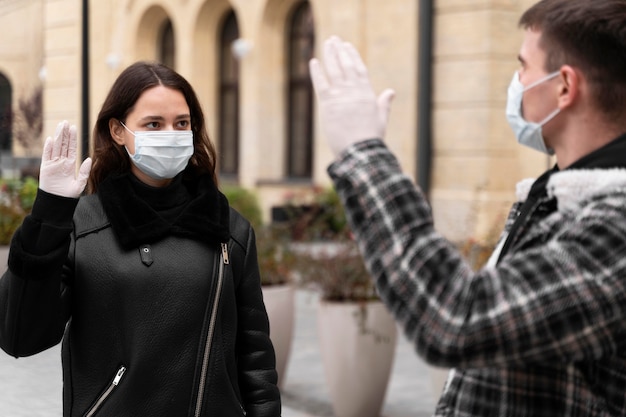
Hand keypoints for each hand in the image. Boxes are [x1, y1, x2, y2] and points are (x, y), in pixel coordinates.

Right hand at [39, 120, 91, 197]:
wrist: (57, 202)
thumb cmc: (68, 195)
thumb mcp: (80, 184)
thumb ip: (84, 172)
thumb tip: (89, 159)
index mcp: (70, 165)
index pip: (71, 148)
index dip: (72, 138)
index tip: (74, 128)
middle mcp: (61, 162)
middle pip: (63, 145)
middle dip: (65, 134)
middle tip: (66, 122)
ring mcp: (53, 164)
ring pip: (55, 147)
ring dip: (57, 137)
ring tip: (60, 126)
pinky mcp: (45, 168)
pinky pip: (46, 156)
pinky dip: (48, 148)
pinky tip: (50, 139)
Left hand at [309, 36, 394, 156]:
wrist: (360, 150)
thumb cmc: (371, 138)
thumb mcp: (381, 118)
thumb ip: (384, 103)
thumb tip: (391, 92)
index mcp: (367, 93)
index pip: (359, 69)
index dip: (353, 56)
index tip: (348, 46)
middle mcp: (354, 90)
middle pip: (345, 65)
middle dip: (339, 50)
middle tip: (334, 39)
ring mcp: (341, 95)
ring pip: (334, 69)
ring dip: (329, 54)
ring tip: (326, 44)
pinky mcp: (328, 103)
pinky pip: (321, 83)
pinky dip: (317, 72)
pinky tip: (313, 61)